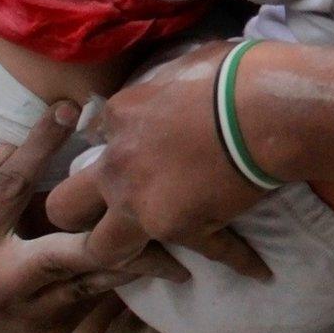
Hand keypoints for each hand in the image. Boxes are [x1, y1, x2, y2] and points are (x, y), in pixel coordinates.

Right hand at [0, 102, 187, 332]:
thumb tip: (2, 151)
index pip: (8, 188)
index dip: (38, 147)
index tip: (68, 108)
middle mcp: (0, 284)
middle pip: (69, 253)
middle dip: (113, 227)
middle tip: (152, 193)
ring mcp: (30, 313)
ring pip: (95, 279)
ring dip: (140, 254)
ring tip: (185, 228)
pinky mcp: (53, 330)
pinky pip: (99, 297)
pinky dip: (127, 272)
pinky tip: (162, 254)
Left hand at [46, 42, 271, 280]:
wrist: (268, 108)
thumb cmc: (233, 73)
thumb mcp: (185, 64)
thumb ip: (164, 87)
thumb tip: (169, 91)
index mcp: (121, 117)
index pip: (97, 138)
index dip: (118, 143)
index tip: (143, 147)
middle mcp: (119, 166)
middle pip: (65, 205)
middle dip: (74, 214)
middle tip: (99, 213)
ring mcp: (144, 205)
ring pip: (102, 248)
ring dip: (120, 253)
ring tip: (141, 256)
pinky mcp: (183, 229)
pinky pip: (210, 251)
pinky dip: (239, 257)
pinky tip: (258, 268)